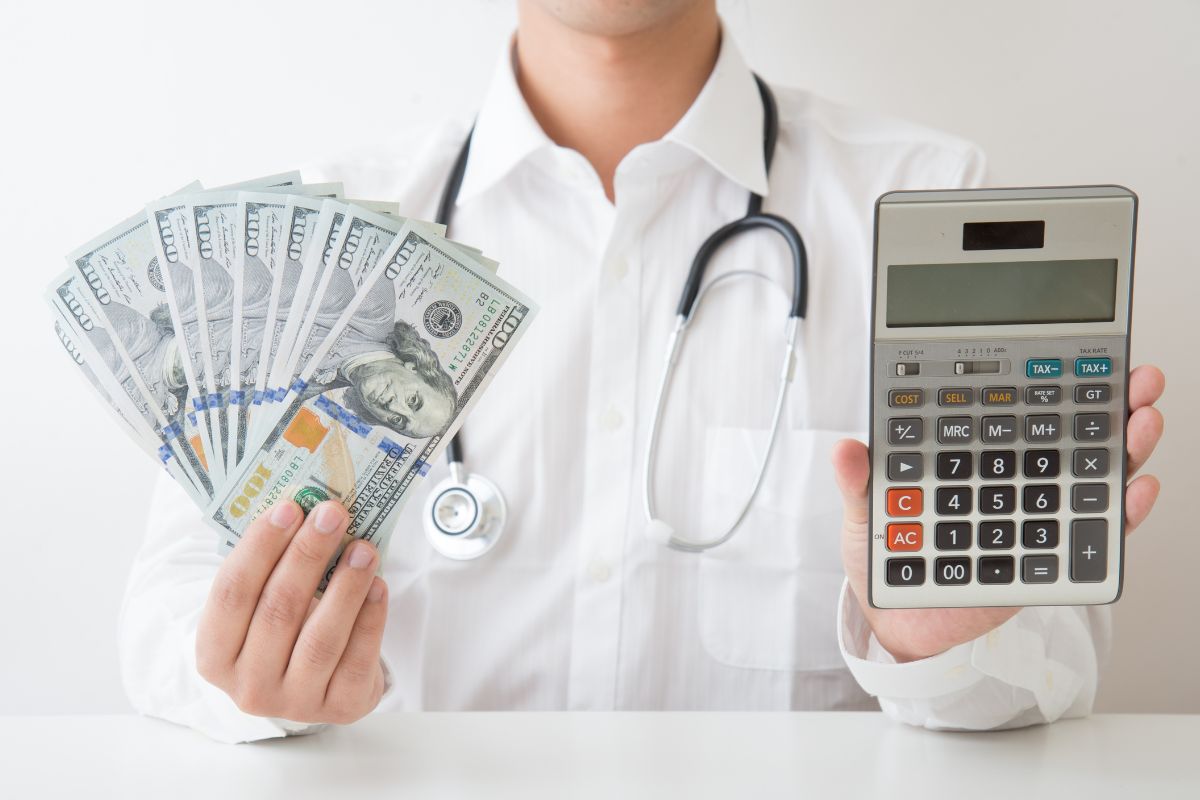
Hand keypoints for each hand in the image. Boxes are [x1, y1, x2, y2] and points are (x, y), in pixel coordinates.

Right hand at [196, 500, 388, 723]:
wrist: (321, 685)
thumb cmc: (286, 630)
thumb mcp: (264, 605)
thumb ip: (273, 568)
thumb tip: (306, 510)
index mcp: (214, 655)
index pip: (231, 593)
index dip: (259, 547)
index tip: (288, 508)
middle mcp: (248, 685)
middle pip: (277, 611)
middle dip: (307, 555)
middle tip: (332, 514)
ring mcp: (294, 702)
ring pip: (320, 638)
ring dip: (345, 586)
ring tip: (363, 548)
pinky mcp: (340, 708)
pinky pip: (357, 658)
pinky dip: (370, 617)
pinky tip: (378, 584)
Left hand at [835, 365, 1164, 662]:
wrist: (893, 620)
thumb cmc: (884, 555)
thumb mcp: (864, 511)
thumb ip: (860, 480)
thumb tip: (847, 449)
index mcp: (969, 457)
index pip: (1015, 407)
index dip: (1050, 380)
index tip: (1081, 352)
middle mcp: (1009, 480)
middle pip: (1069, 434)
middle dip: (1111, 403)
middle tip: (1138, 381)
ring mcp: (1031, 517)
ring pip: (1090, 478)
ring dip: (1123, 450)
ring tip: (1142, 423)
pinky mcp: (1042, 560)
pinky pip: (1088, 537)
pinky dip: (1117, 515)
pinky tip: (1136, 491)